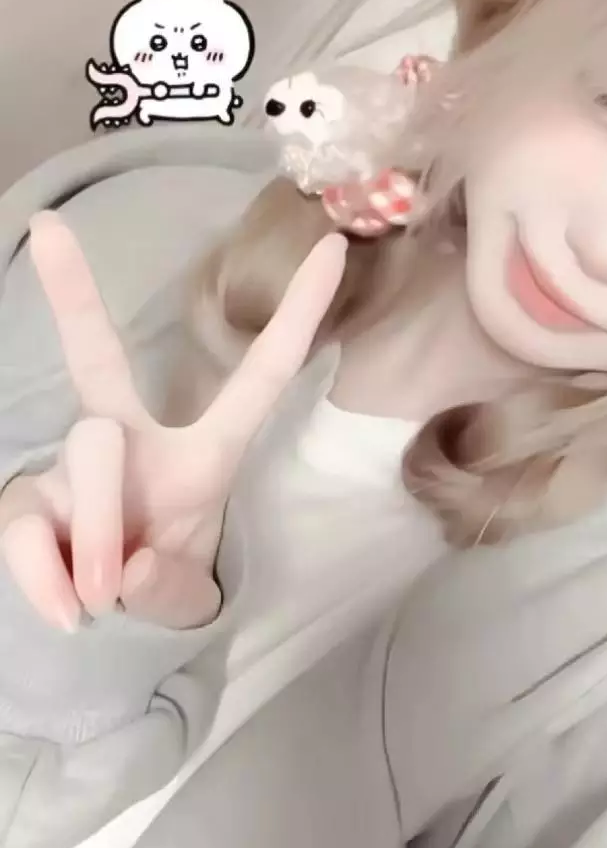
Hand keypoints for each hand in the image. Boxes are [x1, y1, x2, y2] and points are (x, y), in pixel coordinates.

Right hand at [0, 212, 345, 630]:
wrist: (104, 618)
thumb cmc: (163, 576)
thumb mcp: (185, 592)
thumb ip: (170, 588)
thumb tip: (128, 572)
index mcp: (206, 450)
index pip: (263, 372)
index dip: (299, 311)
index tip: (334, 244)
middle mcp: (129, 437)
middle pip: (99, 362)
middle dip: (75, 292)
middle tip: (48, 229)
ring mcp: (68, 462)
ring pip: (88, 459)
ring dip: (99, 540)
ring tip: (106, 597)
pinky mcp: (20, 499)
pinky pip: (25, 529)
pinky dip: (46, 580)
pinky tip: (70, 612)